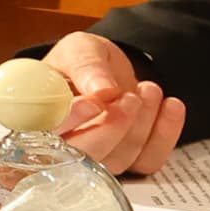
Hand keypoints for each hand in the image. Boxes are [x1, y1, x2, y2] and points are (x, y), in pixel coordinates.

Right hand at [40, 32, 185, 176]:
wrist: (108, 68)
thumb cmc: (82, 61)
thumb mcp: (79, 49)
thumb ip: (86, 66)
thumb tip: (102, 89)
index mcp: (38, 120)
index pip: (46, 135)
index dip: (70, 123)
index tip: (92, 103)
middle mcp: (63, 149)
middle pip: (84, 158)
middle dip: (111, 128)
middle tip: (129, 98)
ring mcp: (98, 158)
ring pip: (119, 159)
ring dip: (140, 124)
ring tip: (147, 88)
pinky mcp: (130, 161)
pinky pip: (148, 161)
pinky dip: (165, 134)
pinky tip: (171, 105)